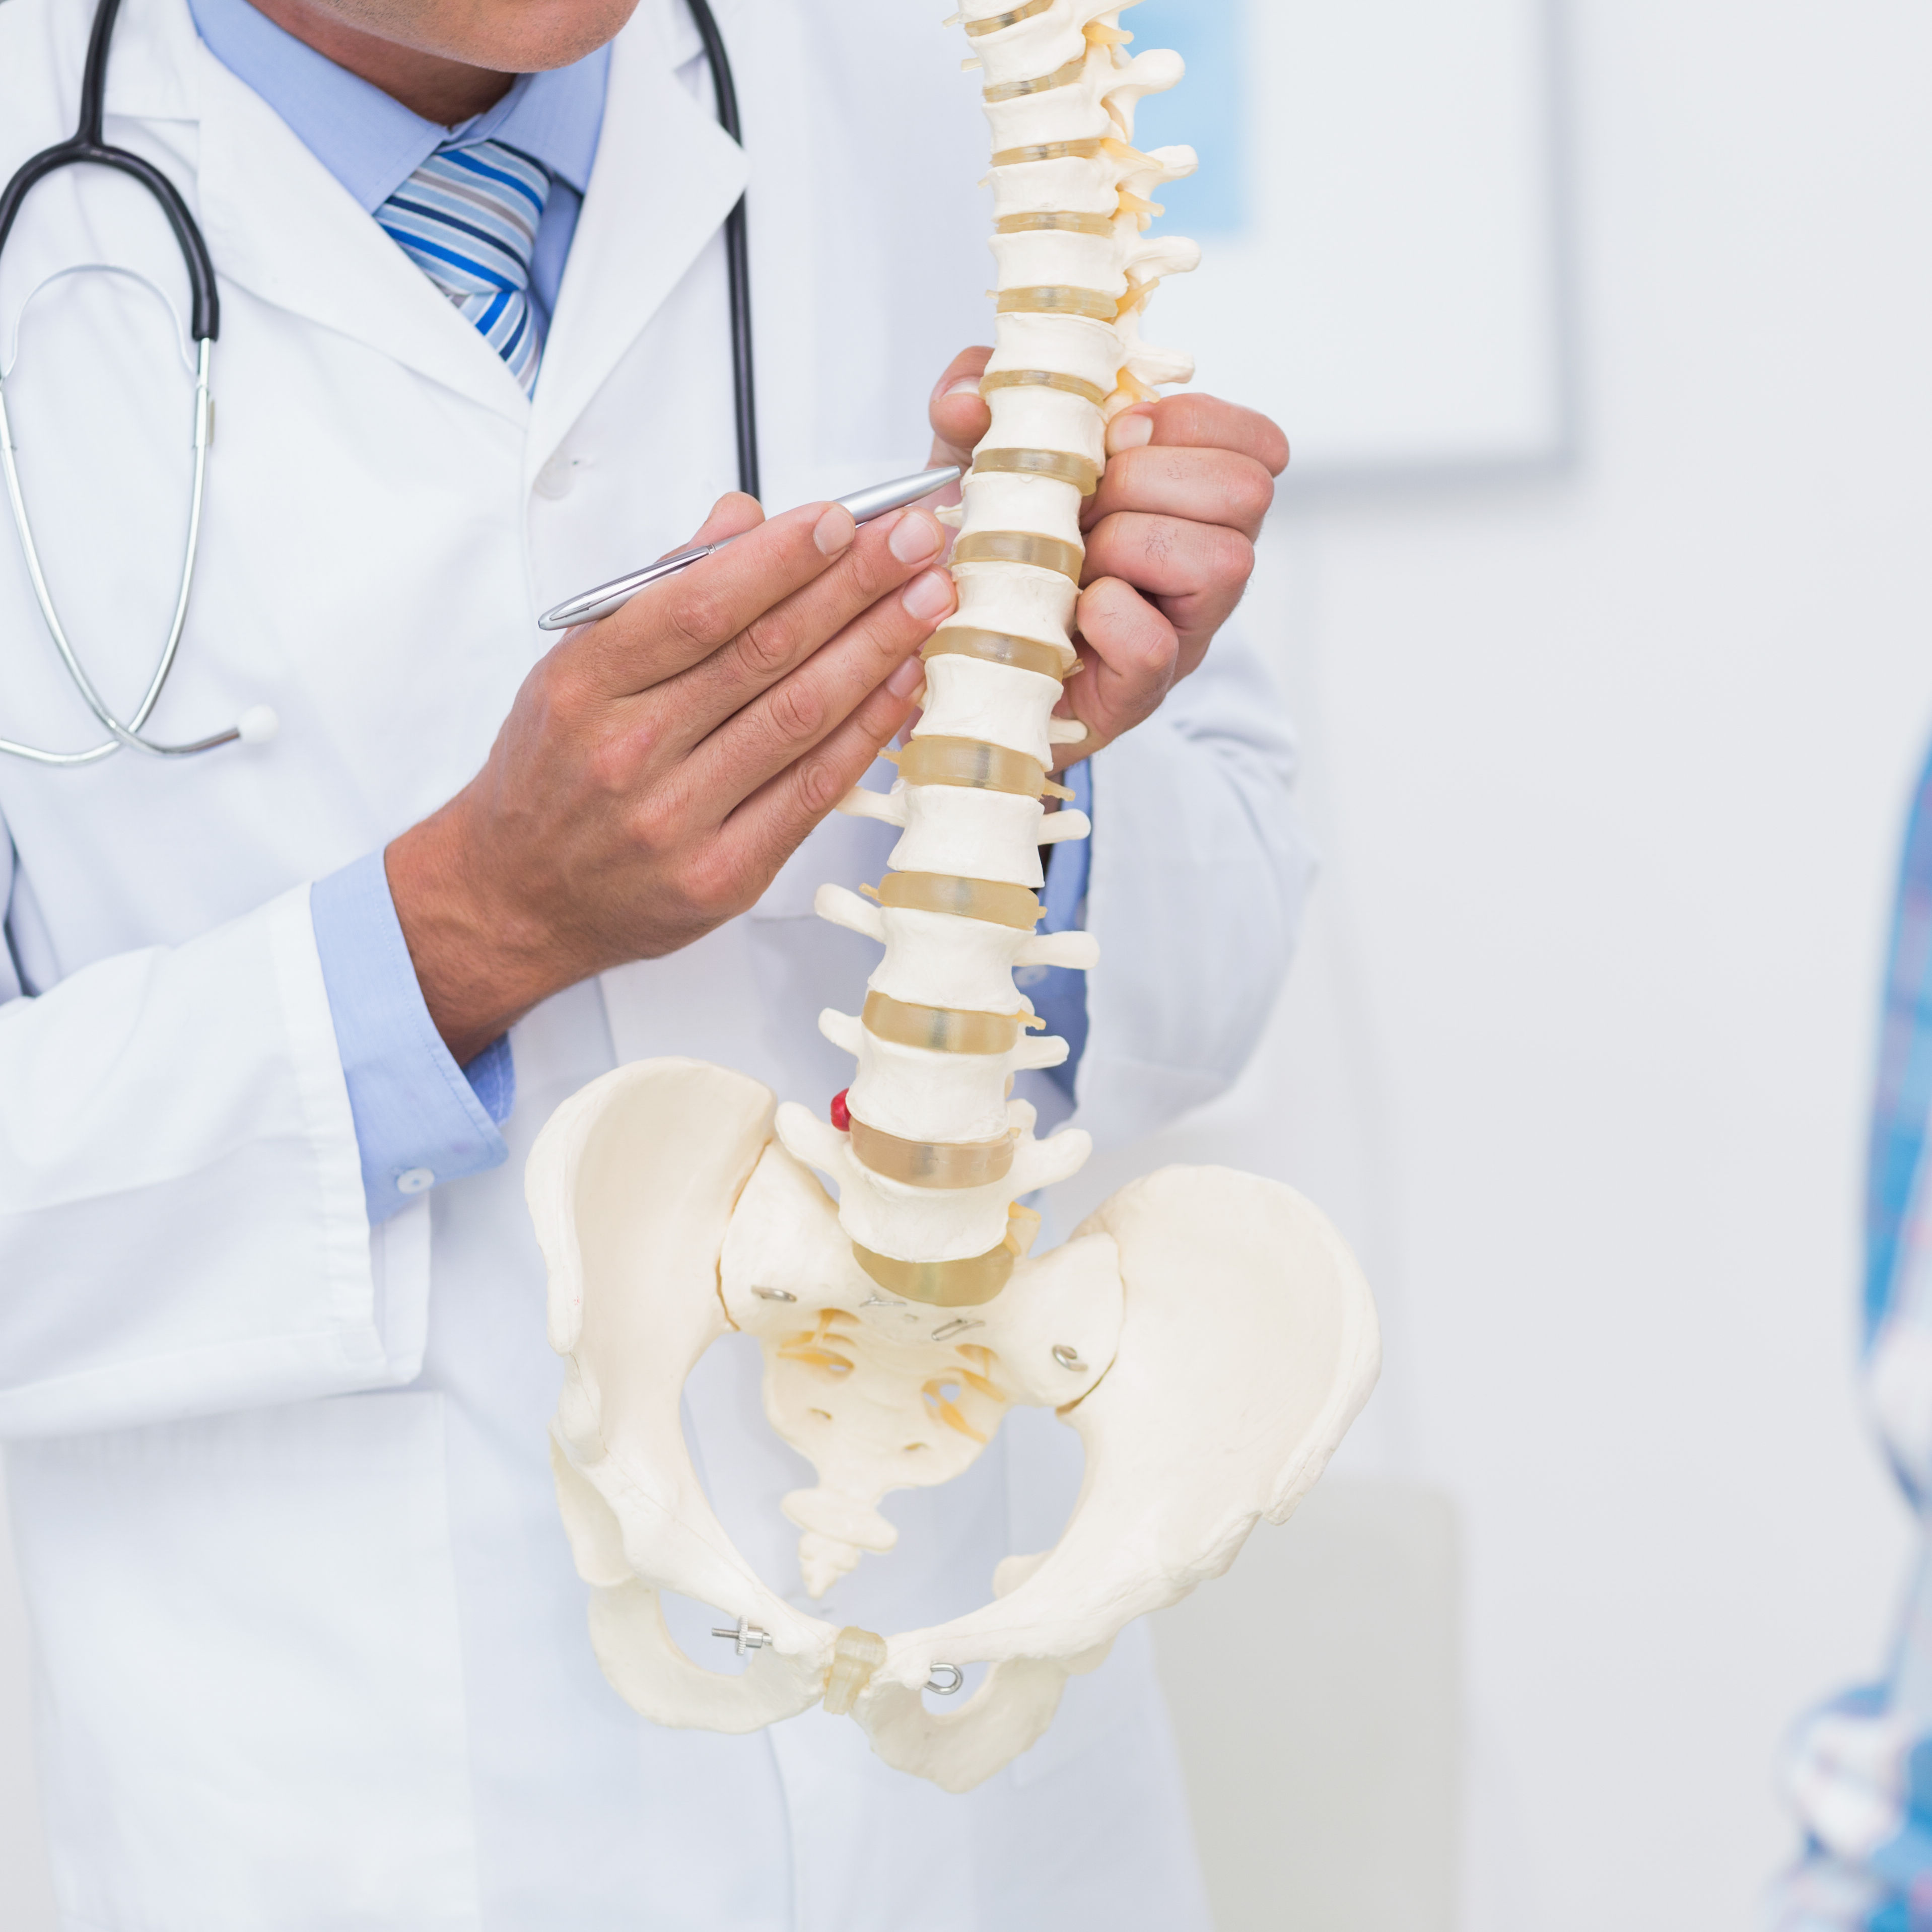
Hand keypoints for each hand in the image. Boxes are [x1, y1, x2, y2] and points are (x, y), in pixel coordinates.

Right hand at [387, 494, 956, 1062]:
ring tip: (932, 598)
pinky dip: (867, 733)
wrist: (516, 897)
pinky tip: (907, 684)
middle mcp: (629, 752)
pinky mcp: (723, 877)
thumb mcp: (576, 667)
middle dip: (854, 586)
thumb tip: (743, 521)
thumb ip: (660, 592)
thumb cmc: (551, 773)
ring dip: (878, 649)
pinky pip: (813, 792)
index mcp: (586, 685)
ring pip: (799, 718)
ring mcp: (678, 821)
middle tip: (917, 540)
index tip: (844, 519)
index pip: (699, 606)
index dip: (782, 559)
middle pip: (764, 653)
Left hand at [928, 349, 1288, 762]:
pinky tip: (1072, 611)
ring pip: (1222, 561)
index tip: (1115, 437)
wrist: (960, 657)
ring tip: (1076, 561)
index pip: (1256, 442)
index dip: (1186, 422)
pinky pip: (1153, 644)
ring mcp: (1185, 631)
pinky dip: (1106, 617)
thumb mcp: (977, 460)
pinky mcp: (1142, 690)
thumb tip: (970, 398)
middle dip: (1148, 480)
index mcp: (1192, 499)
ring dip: (1129, 543)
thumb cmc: (992, 554)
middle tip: (1084, 506)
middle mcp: (1209, 563)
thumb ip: (972, 406)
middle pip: (1246, 490)